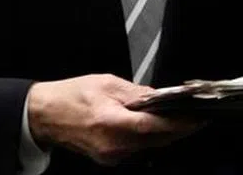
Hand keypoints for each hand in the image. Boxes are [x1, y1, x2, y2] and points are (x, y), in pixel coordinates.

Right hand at [26, 74, 201, 165]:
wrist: (46, 116)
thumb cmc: (72, 96)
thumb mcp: (106, 83)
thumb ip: (136, 93)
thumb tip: (161, 98)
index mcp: (110, 122)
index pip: (153, 128)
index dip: (179, 124)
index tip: (197, 117)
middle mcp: (113, 145)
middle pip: (156, 140)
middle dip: (177, 129)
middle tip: (193, 115)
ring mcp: (111, 156)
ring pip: (149, 146)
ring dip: (163, 133)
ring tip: (174, 116)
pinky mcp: (109, 159)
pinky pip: (137, 149)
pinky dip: (147, 137)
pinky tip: (150, 124)